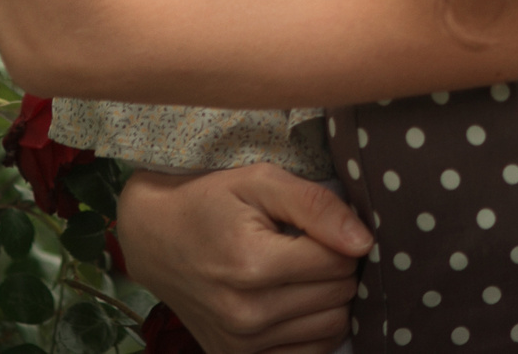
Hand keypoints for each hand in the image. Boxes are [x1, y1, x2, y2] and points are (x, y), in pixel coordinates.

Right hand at [114, 167, 370, 353]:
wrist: (153, 239)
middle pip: (339, 296)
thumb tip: (364, 242)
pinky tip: (294, 301)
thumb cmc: (208, 202)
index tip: (316, 226)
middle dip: (336, 267)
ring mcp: (241, 344)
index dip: (340, 238)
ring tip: (302, 272)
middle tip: (309, 246)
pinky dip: (313, 327)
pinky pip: (310, 353)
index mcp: (252, 265)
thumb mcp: (259, 182)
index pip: (340, 262)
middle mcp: (247, 314)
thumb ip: (315, 205)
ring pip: (332, 328)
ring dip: (329, 298)